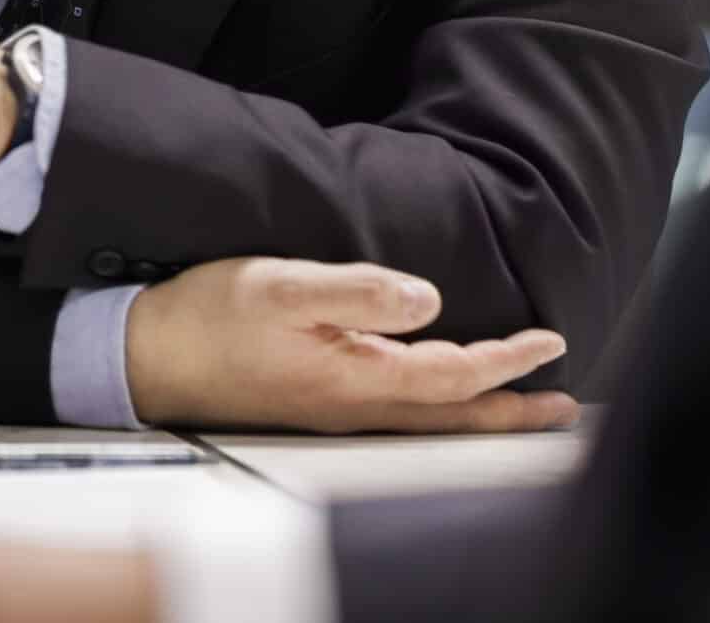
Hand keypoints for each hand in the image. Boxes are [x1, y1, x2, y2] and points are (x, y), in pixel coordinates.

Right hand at [125, 257, 580, 432]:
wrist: (145, 357)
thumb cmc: (209, 319)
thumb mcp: (282, 288)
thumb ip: (357, 291)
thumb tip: (430, 299)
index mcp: (357, 378)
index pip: (455, 373)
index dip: (509, 360)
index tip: (550, 341)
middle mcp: (355, 407)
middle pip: (454, 416)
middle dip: (512, 411)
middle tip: (564, 407)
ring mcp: (334, 413)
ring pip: (430, 421)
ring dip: (481, 414)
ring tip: (518, 408)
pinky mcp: (314, 406)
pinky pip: (400, 415)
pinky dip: (439, 408)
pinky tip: (434, 395)